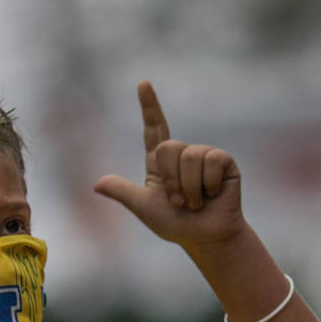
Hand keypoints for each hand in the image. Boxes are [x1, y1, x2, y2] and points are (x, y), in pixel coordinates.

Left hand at [93, 81, 247, 252]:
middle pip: (168, 148)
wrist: (206, 238)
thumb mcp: (144, 208)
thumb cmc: (176, 226)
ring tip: (196, 203)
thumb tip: (97, 184)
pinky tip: (213, 195)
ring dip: (189, 188)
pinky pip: (211, 159)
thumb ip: (124, 193)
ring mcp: (204, 156)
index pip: (154, 129)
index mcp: (161, 163)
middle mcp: (183, 155)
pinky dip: (208, 184)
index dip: (150, 106)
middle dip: (170, 181)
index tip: (143, 83)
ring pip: (189, 155)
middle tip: (179, 202)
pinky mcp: (223, 161)